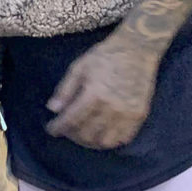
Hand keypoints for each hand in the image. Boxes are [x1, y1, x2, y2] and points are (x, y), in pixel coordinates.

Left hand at [45, 26, 160, 148]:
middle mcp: (111, 107)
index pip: (71, 120)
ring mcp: (127, 113)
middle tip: (67, 130)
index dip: (58, 127)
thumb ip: (65, 89)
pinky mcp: (139, 115)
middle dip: (72, 135)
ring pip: (105, 141)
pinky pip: (124, 138)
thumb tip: (52, 109)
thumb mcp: (79, 67)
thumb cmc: (105, 56)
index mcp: (94, 94)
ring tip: (84, 135)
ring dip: (91, 142)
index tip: (51, 129)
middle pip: (87, 134)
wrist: (137, 49)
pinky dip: (111, 140)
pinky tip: (102, 134)